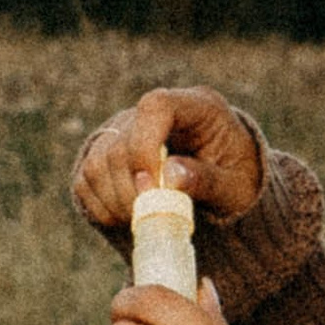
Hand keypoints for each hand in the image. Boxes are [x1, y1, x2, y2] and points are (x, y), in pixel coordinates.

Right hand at [72, 85, 263, 241]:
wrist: (225, 182)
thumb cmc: (238, 180)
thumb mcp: (238, 186)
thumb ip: (208, 180)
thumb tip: (169, 177)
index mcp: (197, 107)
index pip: (156, 106)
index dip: (145, 144)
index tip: (154, 185)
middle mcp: (156, 112)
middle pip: (121, 143)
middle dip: (131, 188)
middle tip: (151, 215)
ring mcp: (127, 130)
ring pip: (98, 162)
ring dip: (114, 200)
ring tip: (141, 218)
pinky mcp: (108, 154)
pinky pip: (86, 180)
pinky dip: (101, 206)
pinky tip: (126, 217)